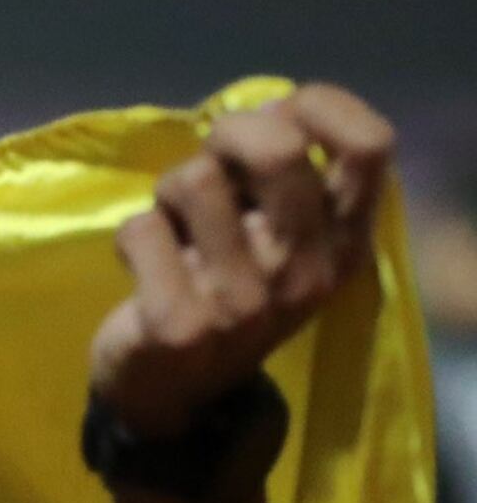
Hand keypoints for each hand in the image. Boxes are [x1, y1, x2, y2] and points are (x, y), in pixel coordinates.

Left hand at [89, 84, 392, 435]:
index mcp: (343, 245)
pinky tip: (143, 269)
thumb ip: (285, 178)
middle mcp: (305, 272)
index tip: (277, 115)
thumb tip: (271, 107)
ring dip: (168, 195)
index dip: (319, 107)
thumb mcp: (278, 240)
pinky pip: (141, 228)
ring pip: (194, 179)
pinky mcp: (180, 324)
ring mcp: (244, 302)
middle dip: (225, 137)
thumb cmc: (225, 292)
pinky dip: (131, 236)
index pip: (371, 146)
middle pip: (275, 146)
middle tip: (206, 174)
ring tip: (173, 233)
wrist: (172, 396)